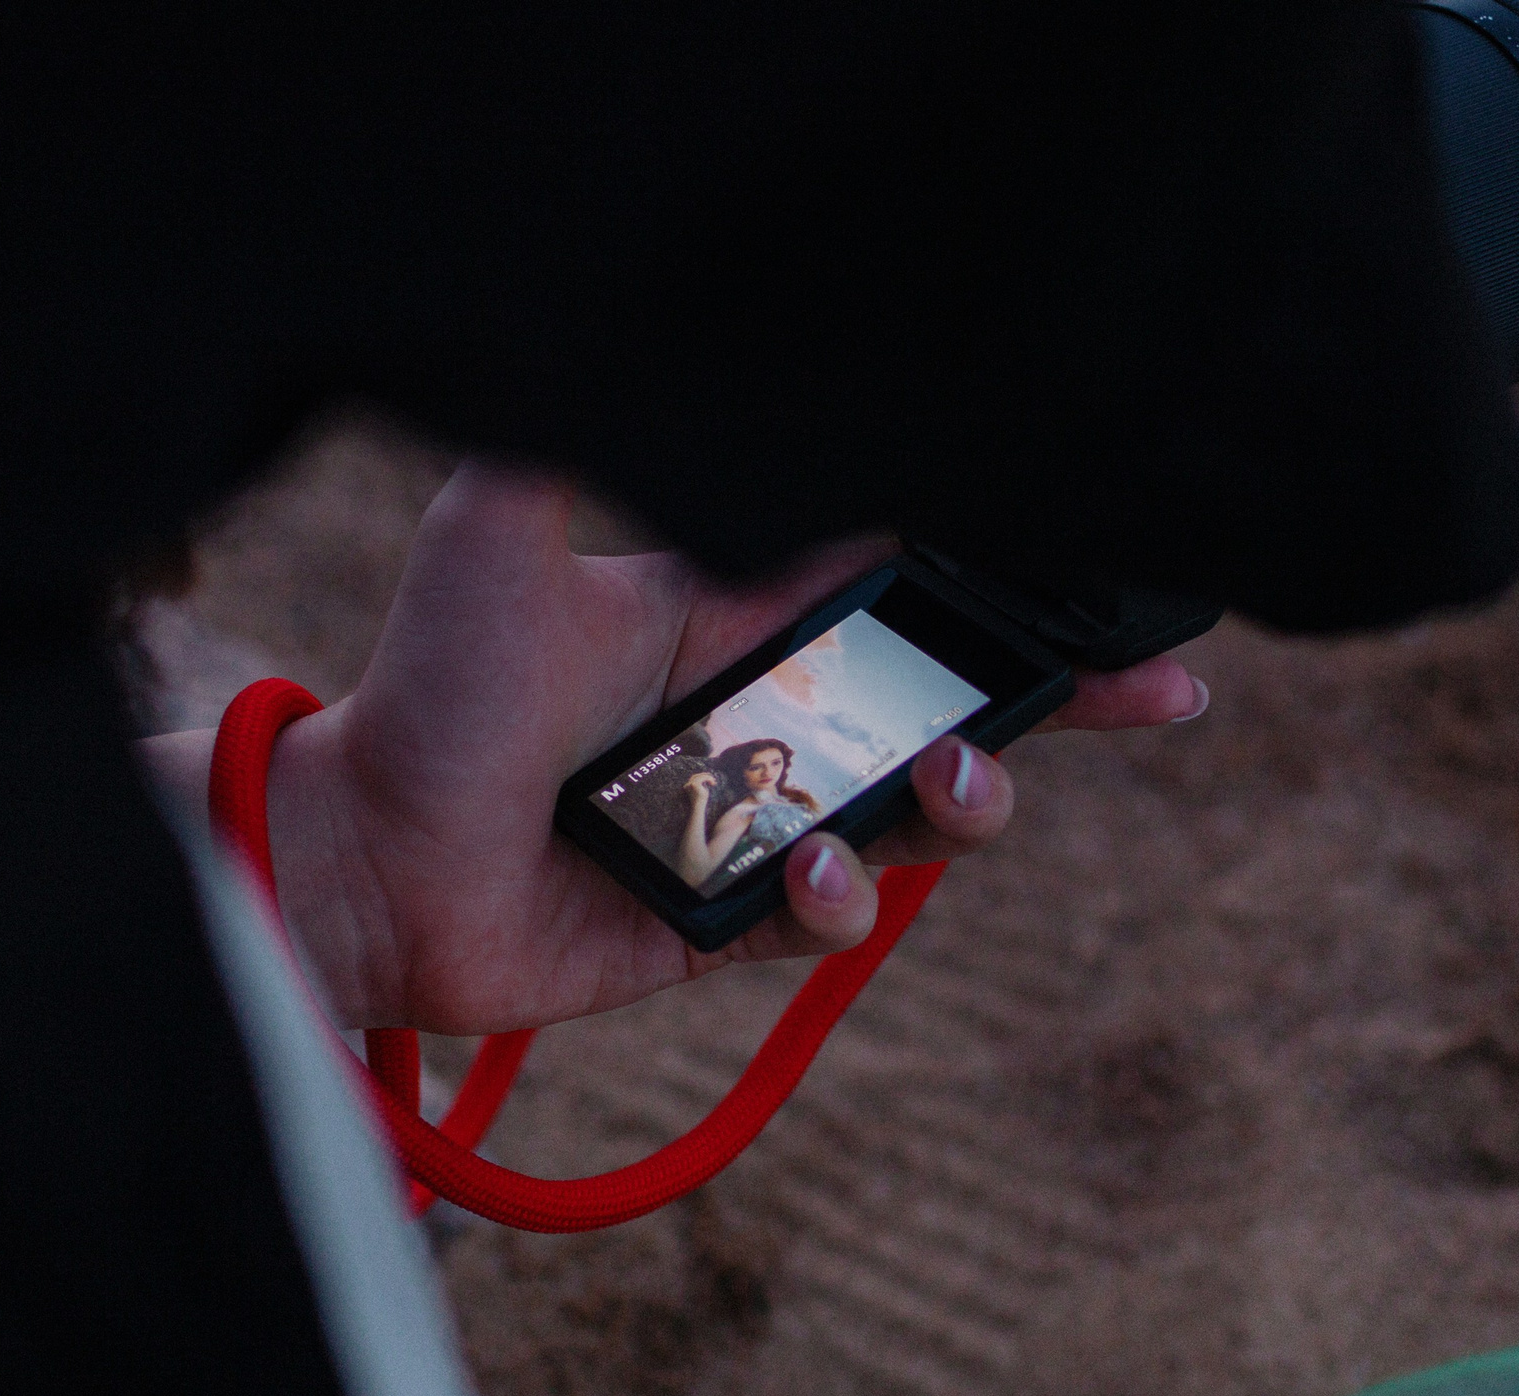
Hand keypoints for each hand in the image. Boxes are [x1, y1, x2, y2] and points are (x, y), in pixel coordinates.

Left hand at [154, 461, 1207, 1032]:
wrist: (365, 860)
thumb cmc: (427, 691)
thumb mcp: (496, 539)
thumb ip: (573, 448)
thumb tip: (660, 350)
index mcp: (746, 621)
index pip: (915, 595)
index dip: (1022, 597)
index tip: (1120, 600)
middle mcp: (773, 722)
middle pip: (958, 708)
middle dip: (1065, 703)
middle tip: (1154, 697)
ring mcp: (762, 824)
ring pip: (921, 818)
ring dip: (967, 804)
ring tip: (952, 787)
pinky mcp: (734, 922)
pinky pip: (834, 920)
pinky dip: (844, 901)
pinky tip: (809, 876)